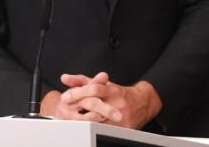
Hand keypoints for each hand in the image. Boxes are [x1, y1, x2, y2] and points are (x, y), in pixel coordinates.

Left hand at [43, 72, 161, 128]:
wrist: (143, 102)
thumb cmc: (118, 93)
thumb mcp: (102, 84)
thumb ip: (82, 81)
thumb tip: (64, 78)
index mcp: (112, 90)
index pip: (94, 89)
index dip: (78, 92)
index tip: (65, 97)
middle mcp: (118, 102)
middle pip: (95, 105)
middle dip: (79, 107)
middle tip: (65, 110)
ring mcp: (122, 116)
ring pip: (99, 120)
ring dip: (84, 121)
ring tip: (72, 121)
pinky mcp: (126, 127)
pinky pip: (107, 130)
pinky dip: (95, 130)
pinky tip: (86, 129)